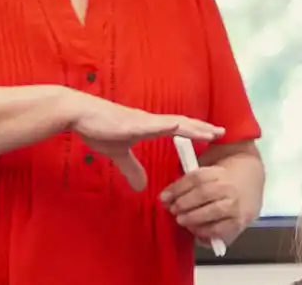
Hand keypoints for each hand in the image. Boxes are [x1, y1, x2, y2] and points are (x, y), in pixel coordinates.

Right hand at [68, 94, 224, 190]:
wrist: (79, 114)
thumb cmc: (98, 128)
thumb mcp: (118, 153)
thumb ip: (131, 168)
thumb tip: (142, 186)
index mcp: (149, 126)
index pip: (178, 128)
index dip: (196, 131)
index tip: (213, 134)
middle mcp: (150, 121)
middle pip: (182, 123)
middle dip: (202, 128)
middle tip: (222, 132)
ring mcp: (142, 121)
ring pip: (173, 122)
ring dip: (192, 126)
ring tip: (210, 130)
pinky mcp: (131, 123)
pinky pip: (152, 124)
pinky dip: (167, 125)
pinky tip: (179, 125)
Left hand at [160, 166, 246, 245]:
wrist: (253, 181)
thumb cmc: (224, 177)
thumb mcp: (208, 171)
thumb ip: (189, 182)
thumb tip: (165, 198)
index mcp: (219, 171)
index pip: (196, 178)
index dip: (177, 188)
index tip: (163, 197)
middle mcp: (228, 187)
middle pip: (203, 193)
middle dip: (184, 203)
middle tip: (173, 210)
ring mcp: (236, 205)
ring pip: (213, 211)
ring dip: (194, 217)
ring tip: (181, 220)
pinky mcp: (240, 222)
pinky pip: (222, 229)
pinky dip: (207, 232)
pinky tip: (197, 232)